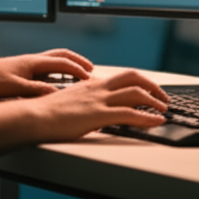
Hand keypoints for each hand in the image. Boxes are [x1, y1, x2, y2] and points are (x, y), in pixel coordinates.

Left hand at [0, 49, 94, 97]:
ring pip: (54, 59)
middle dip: (78, 61)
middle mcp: (32, 60)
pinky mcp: (23, 69)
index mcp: (33, 62)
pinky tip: (58, 80)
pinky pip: (47, 65)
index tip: (90, 78)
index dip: (78, 70)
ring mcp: (28, 63)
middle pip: (61, 55)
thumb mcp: (16, 88)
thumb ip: (37, 91)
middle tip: (91, 69)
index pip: (62, 63)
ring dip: (68, 64)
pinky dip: (58, 69)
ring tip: (78, 73)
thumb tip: (56, 95)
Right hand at [27, 69, 169, 142]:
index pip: (123, 76)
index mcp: (92, 84)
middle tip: (163, 97)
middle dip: (152, 86)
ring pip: (136, 93)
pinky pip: (130, 114)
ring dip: (155, 101)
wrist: (34, 117)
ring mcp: (99, 101)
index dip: (140, 82)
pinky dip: (148, 118)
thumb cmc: (46, 112)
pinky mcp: (98, 115)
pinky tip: (157, 122)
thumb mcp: (70, 101)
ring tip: (164, 109)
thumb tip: (93, 108)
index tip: (149, 90)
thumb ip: (84, 101)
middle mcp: (98, 88)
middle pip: (133, 77)